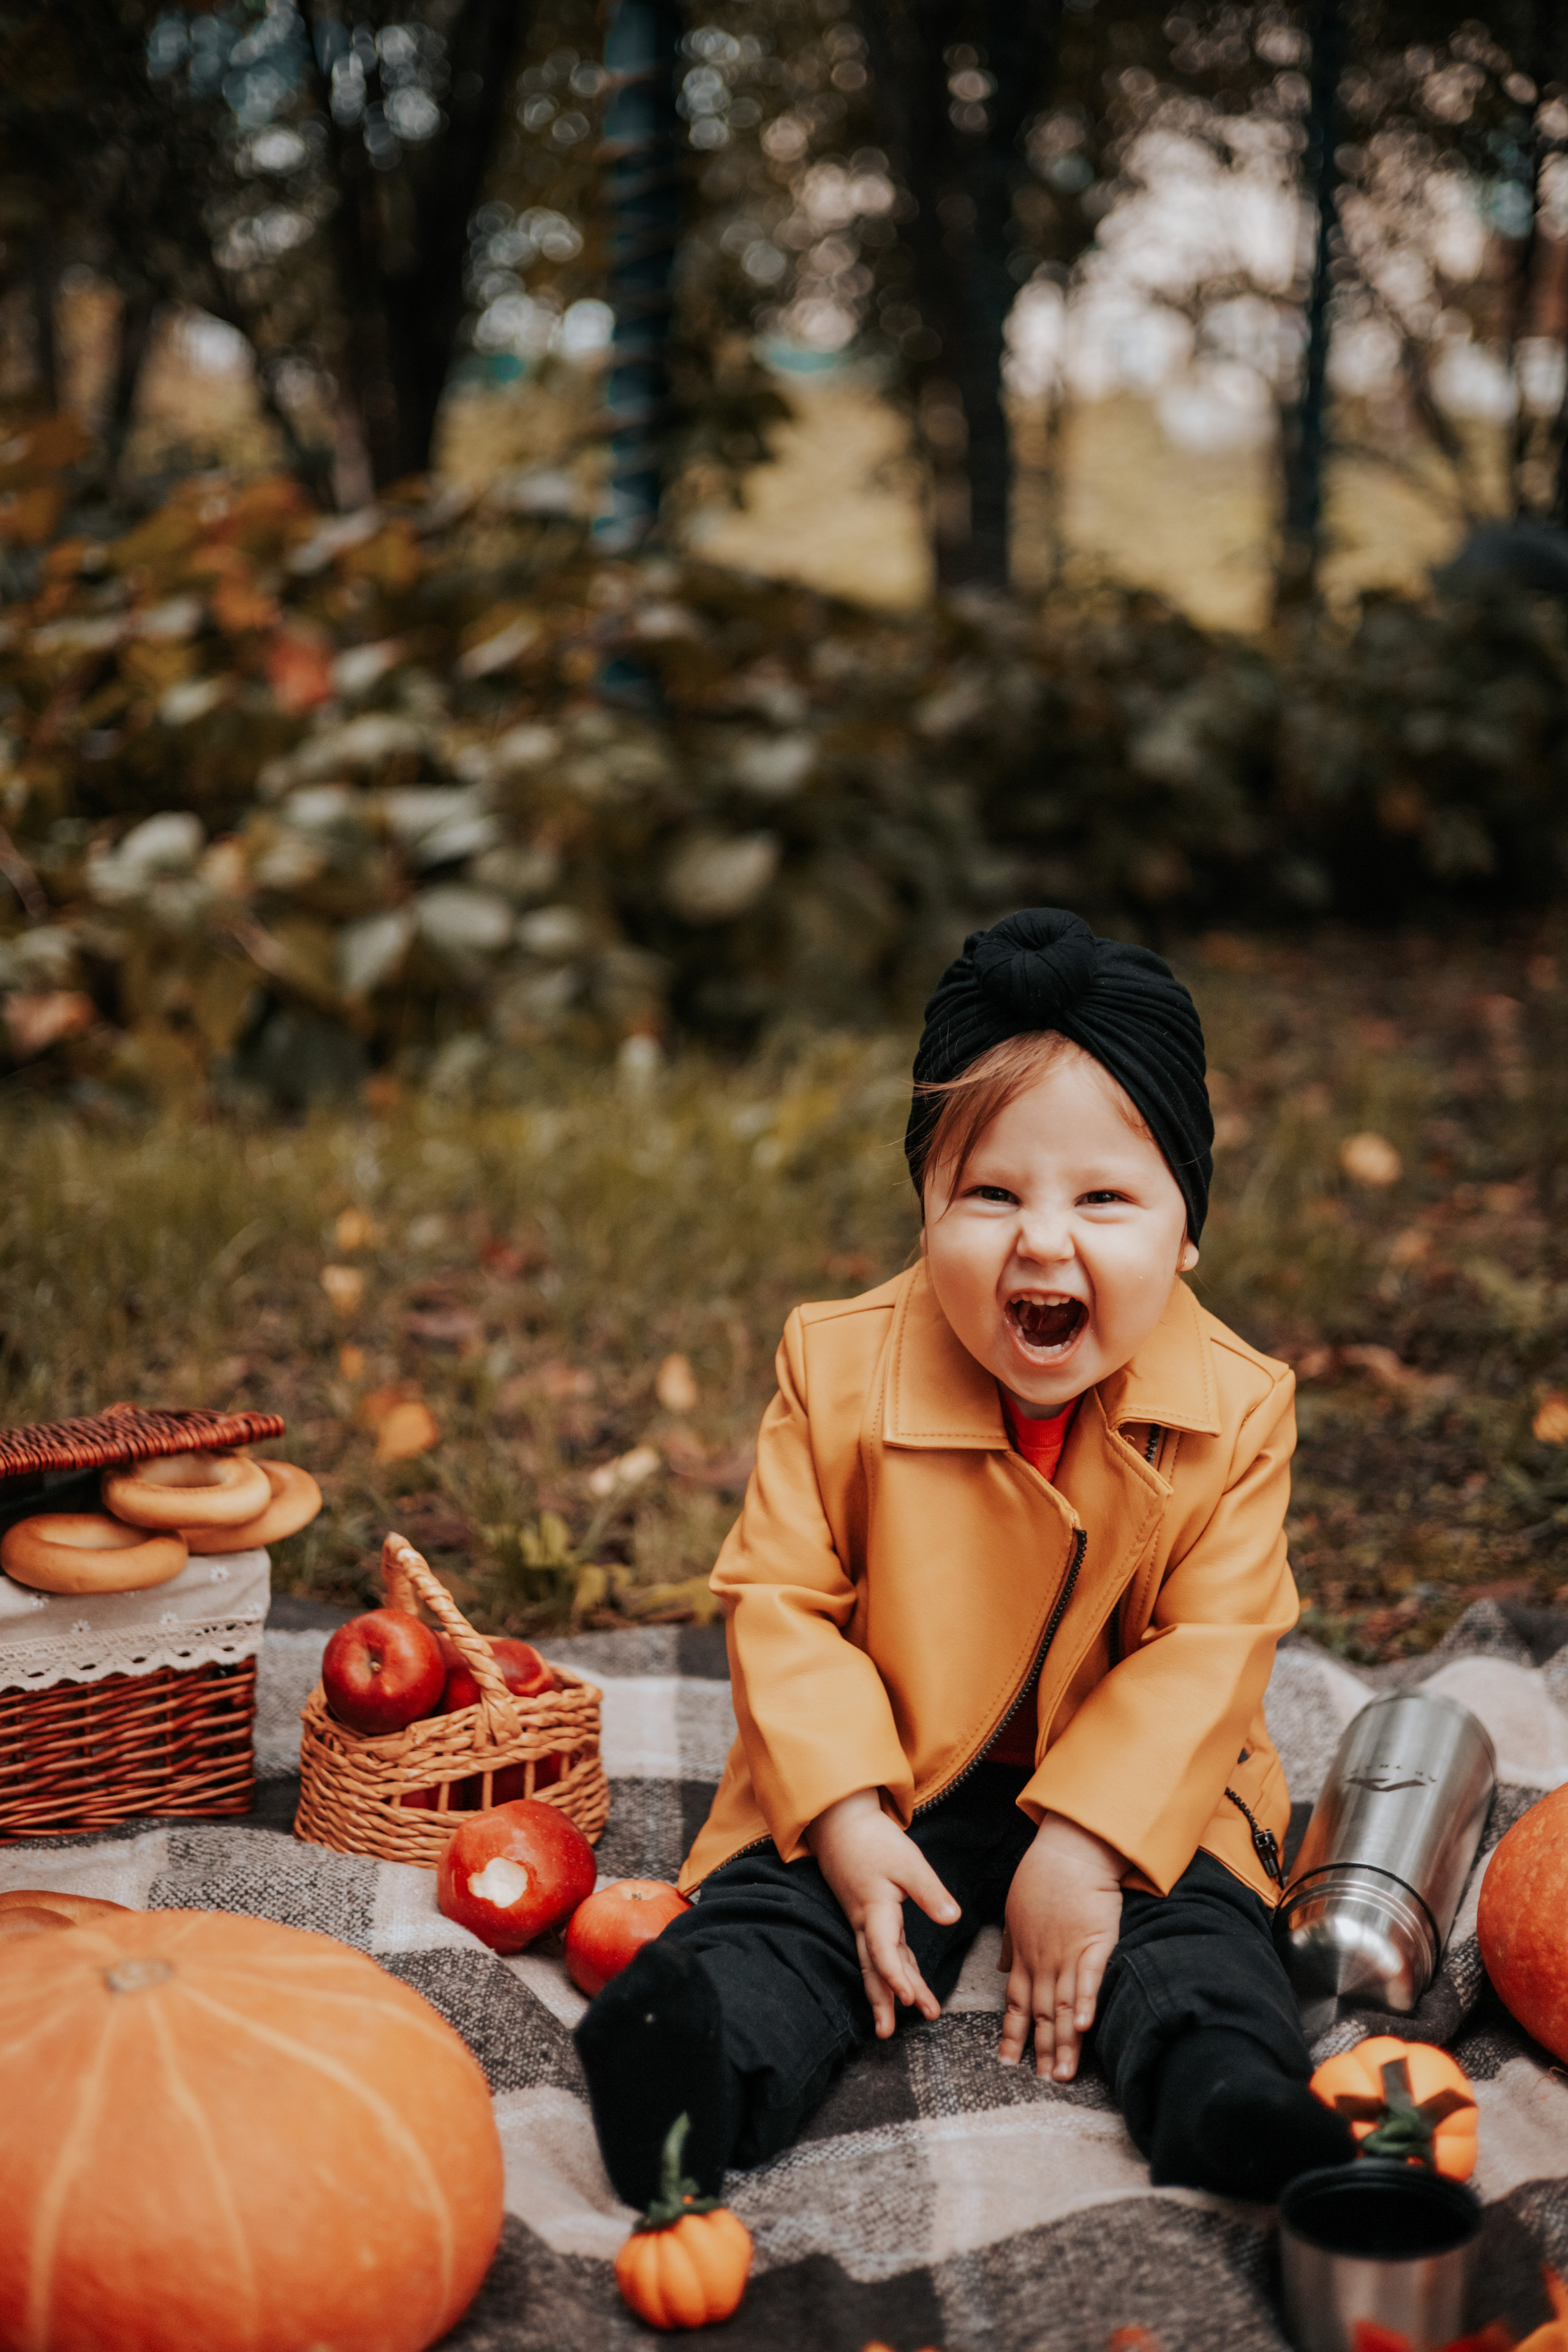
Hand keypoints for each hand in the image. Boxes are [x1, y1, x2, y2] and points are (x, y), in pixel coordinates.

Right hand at [806, 1789, 960, 2037]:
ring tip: (893, 2026)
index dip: (895, 1976)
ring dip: (887, 1992)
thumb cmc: (874, 1839)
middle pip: (873, 1968)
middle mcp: (865, 1921)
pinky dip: (892, 1971)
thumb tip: (952, 1919)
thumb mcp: (908, 1860)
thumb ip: (930, 1891)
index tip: (909, 1999)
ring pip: (876, 1963)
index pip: (884, 1949)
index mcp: (874, 1908)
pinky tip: (906, 1986)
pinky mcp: (868, 1915)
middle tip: (887, 2033)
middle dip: (882, 2001)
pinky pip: (880, 1951)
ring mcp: (863, 1920)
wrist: (841, 1823)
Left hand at [997, 1811, 1124, 2081]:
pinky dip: (1085, 2003)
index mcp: (1024, 1956)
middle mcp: (1043, 1961)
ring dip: (1063, 2042)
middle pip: (1041, 2013)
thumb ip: (1011, 1945)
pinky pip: (1089, 1978)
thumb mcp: (1016, 1913)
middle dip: (1041, 2050)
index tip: (1008, 2063)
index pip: (1016, 2004)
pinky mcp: (1095, 1943)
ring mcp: (1068, 1954)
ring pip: (1064, 2006)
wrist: (1068, 1853)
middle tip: (1041, 2083)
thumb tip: (1002, 1969)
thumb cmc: (1041, 1880)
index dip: (1013, 2035)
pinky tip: (1083, 2028)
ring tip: (1062, 2074)